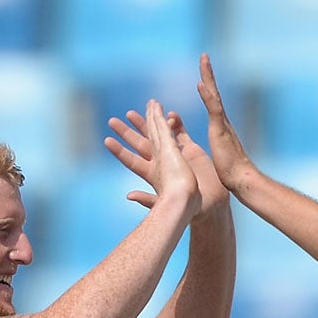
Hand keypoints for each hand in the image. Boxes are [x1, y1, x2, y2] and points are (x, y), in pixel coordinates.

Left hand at [107, 107, 227, 216]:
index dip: (120, 151)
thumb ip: (147, 199)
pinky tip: (170, 114)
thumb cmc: (188, 206)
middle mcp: (163, 163)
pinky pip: (181, 132)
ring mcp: (177, 155)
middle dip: (127, 132)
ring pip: (159, 134)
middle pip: (140, 144)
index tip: (107, 141)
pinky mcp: (192, 150)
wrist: (211, 203)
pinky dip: (176, 123)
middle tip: (113, 121)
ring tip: (138, 111)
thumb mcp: (166, 201)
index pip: (132, 160)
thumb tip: (128, 196)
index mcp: (153, 174)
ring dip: (149, 122)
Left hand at [196, 54, 256, 195]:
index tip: (202, 74)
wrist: (242, 181)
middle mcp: (222, 122)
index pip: (212, 102)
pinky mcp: (220, 130)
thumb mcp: (218, 160)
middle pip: (213, 92)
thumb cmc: (230, 176)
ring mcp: (222, 124)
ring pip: (214, 95)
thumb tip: (216, 156)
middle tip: (204, 55)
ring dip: (208, 76)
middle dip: (208, 73)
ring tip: (203, 59)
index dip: (207, 88)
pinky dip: (207, 95)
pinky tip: (200, 83)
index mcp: (220, 128)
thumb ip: (217, 152)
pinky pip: (213, 109)